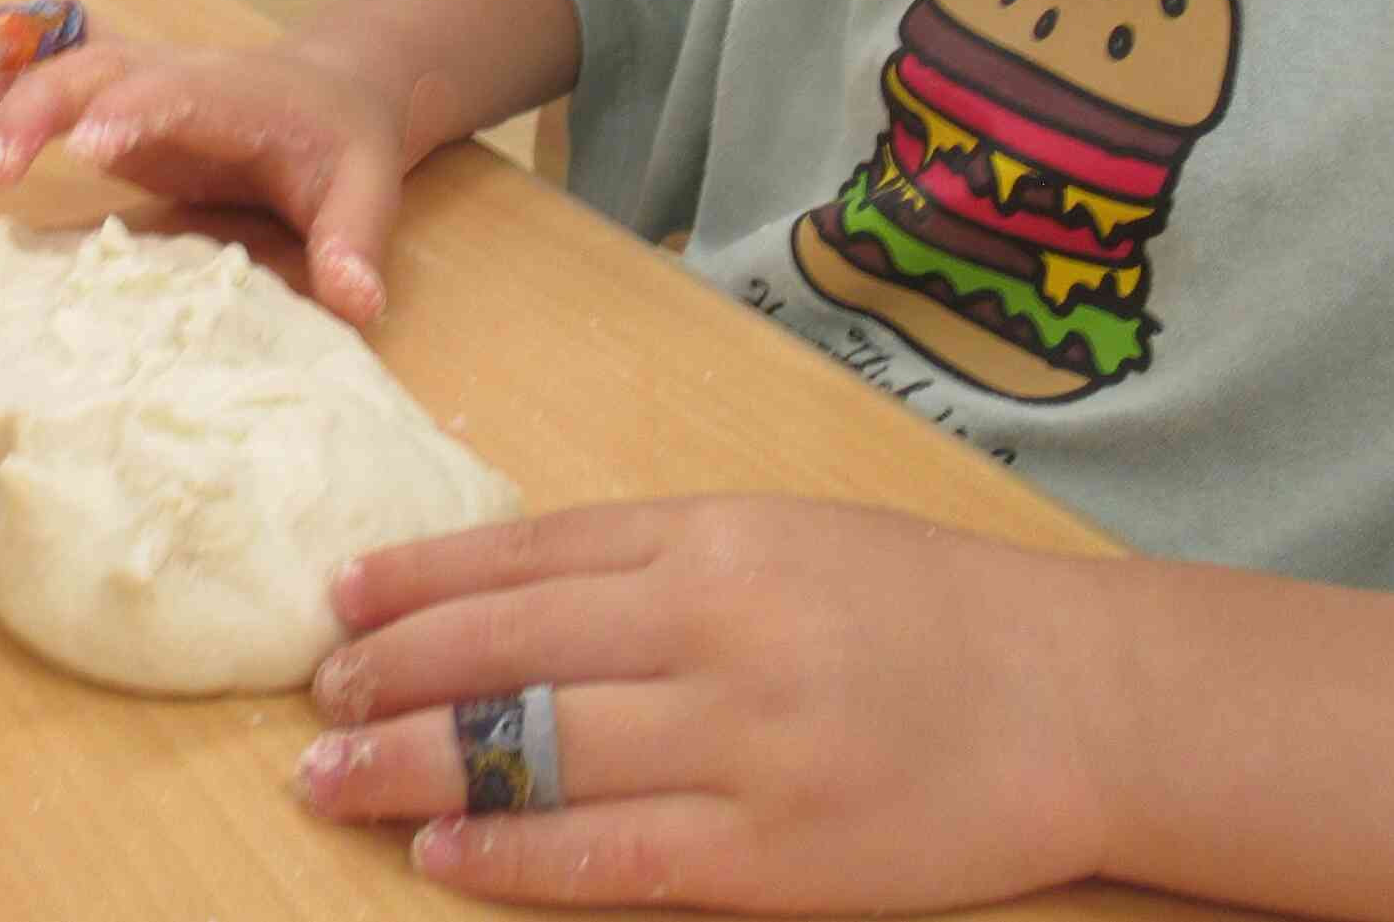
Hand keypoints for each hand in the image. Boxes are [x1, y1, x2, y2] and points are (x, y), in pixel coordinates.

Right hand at [0, 10, 423, 326]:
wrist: (333, 92)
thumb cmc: (343, 147)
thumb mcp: (367, 193)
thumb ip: (355, 244)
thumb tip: (358, 303)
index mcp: (236, 94)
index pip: (177, 90)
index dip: (134, 111)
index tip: (90, 145)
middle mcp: (175, 73)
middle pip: (96, 68)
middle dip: (38, 105)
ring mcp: (136, 77)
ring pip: (58, 53)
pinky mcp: (110, 94)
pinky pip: (44, 63)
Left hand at [291, 497, 1120, 911]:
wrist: (1078, 699)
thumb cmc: (924, 610)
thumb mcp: (784, 537)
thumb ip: (658, 557)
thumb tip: (505, 584)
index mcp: (715, 538)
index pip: (526, 552)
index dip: (416, 578)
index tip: (336, 597)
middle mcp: (715, 628)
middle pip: (507, 646)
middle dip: (391, 671)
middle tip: (315, 694)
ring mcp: (743, 745)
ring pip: (536, 750)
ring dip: (415, 763)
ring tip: (329, 777)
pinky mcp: (774, 853)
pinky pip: (611, 855)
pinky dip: (512, 856)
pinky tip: (440, 850)